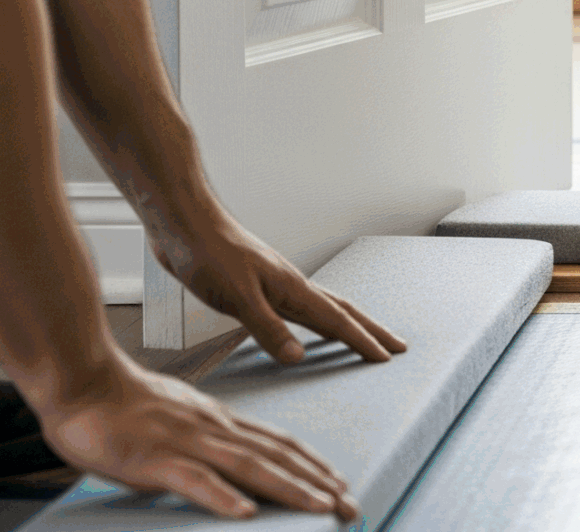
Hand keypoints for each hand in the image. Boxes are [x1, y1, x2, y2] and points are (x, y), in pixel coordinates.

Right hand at [39, 358, 358, 520]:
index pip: (277, 443)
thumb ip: (204, 438)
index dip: (312, 464)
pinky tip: (246, 513)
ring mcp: (186, 442)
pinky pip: (194, 480)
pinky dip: (222, 497)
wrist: (80, 381)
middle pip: (277, 457)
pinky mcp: (154, 459)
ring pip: (250, 466)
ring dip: (290, 489)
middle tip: (352, 506)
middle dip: (319, 483)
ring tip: (323, 508)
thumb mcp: (177, 417)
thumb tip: (226, 461)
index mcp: (218, 421)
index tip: (339, 483)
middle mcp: (213, 429)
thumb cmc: (121, 405)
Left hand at [151, 213, 406, 366]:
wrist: (183, 222)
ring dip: (344, 325)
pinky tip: (304, 327)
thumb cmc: (207, 252)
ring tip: (361, 337)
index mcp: (290, 288)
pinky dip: (311, 321)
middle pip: (340, 310)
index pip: (335, 320)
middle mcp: (288, 286)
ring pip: (319, 308)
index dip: (360, 340)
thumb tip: (298, 358)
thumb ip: (268, 328)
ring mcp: (272, 284)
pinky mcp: (253, 286)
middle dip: (369, 330)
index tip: (385, 358)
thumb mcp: (236, 296)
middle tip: (396, 346)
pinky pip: (295, 309)